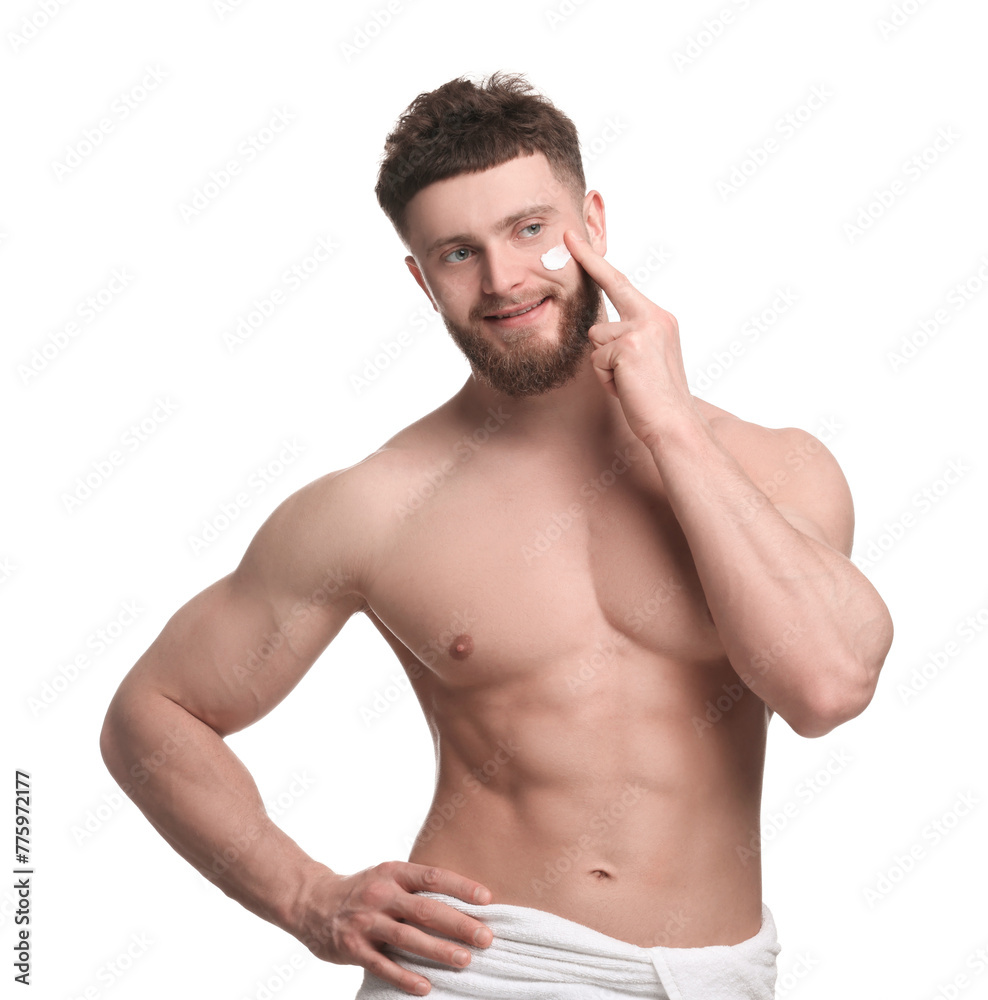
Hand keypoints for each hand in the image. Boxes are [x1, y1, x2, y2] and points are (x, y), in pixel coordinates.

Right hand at [294, 861, 493, 995]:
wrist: (311, 901)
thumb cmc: (363, 889)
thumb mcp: (388, 876)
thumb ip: (417, 887)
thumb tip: (463, 902)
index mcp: (393, 872)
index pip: (433, 877)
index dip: (461, 887)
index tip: (488, 899)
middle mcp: (381, 894)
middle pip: (426, 910)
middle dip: (459, 924)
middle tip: (487, 938)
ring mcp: (366, 922)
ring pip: (408, 938)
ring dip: (438, 950)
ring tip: (465, 961)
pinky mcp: (352, 948)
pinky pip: (383, 965)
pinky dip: (405, 977)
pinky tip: (426, 987)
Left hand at [564, 229, 701, 448]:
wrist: (674, 425)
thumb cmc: (655, 400)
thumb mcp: (643, 361)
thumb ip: (626, 339)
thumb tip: (597, 332)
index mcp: (659, 319)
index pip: (622, 284)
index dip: (596, 262)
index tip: (574, 238)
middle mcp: (654, 317)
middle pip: (608, 295)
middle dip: (590, 270)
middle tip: (568, 235)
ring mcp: (643, 329)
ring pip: (596, 339)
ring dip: (604, 367)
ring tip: (628, 384)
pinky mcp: (629, 345)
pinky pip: (597, 360)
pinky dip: (606, 379)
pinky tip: (627, 389)